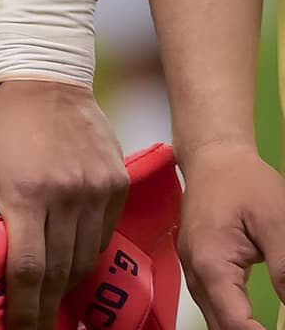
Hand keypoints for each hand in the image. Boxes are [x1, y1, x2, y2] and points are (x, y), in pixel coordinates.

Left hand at [0, 80, 127, 329]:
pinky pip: (104, 235)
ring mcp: (96, 189)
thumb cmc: (2, 126)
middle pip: (60, 271)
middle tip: (36, 320)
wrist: (47, 79)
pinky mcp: (116, 183)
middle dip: (46, 304)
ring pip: (86, 258)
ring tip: (51, 289)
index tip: (19, 328)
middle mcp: (66, 194)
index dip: (25, 309)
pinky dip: (88, 250)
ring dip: (67, 280)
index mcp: (25, 192)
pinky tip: (71, 252)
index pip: (28, 269)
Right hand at [178, 141, 284, 329]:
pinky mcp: (196, 267)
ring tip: (265, 328)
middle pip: (221, 328)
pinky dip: (232, 319)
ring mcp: (192, 271)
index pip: (237, 325)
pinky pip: (212, 306)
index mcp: (212, 264)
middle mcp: (195, 274)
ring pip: (214, 321)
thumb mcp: (275, 220)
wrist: (213, 155)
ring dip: (239, 329)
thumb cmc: (244, 181)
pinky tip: (251, 323)